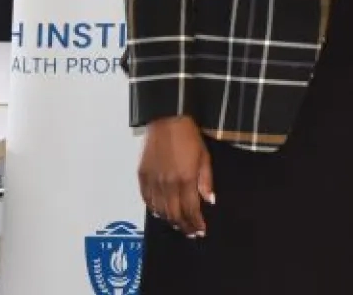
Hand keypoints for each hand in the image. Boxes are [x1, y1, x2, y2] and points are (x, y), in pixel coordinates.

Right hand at [138, 115, 213, 236]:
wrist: (168, 120)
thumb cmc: (189, 137)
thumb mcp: (205, 157)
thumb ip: (206, 181)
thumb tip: (210, 201)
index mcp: (185, 179)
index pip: (190, 209)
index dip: (196, 222)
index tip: (201, 230)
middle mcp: (168, 184)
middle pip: (174, 213)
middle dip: (184, 225)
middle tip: (191, 232)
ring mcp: (153, 181)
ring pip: (160, 209)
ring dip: (169, 220)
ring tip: (178, 226)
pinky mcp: (142, 176)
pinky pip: (147, 199)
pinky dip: (154, 209)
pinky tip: (160, 213)